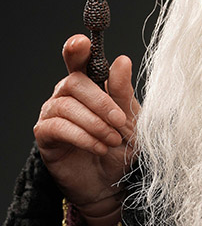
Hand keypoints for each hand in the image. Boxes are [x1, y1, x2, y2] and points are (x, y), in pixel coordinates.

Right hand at [34, 35, 139, 225]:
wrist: (114, 183)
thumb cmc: (123, 147)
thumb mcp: (132, 119)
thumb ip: (124, 93)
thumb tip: (121, 60)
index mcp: (90, 84)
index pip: (78, 59)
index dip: (77, 48)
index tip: (82, 42)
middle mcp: (67, 94)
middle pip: (74, 81)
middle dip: (100, 101)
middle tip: (120, 121)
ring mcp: (53, 114)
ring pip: (66, 105)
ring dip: (94, 123)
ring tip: (113, 140)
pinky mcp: (46, 137)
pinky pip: (57, 127)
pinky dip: (82, 136)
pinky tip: (99, 147)